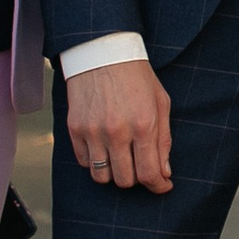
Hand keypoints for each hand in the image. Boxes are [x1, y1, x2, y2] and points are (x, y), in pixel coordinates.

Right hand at [67, 58, 174, 194]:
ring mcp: (93, 131)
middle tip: (140, 165)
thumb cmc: (137, 77)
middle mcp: (117, 132)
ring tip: (121, 159)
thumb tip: (164, 173)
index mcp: (143, 125)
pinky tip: (104, 148)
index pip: (149, 173)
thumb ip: (163, 140)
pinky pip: (84, 162)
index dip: (158, 185)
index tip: (162, 185)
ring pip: (102, 177)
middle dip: (137, 178)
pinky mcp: (74, 129)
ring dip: (114, 173)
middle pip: (125, 180)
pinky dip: (95, 162)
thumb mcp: (160, 103)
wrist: (103, 53)